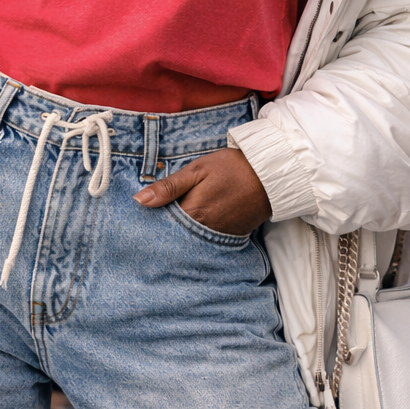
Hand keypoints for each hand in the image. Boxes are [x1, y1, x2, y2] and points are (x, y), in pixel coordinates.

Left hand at [134, 148, 270, 236]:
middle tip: (152, 222)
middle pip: (174, 237)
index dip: (149, 221)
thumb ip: (169, 187)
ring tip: (172, 223)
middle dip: (162, 230)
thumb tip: (139, 201)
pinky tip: (193, 225)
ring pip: (189, 240)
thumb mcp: (197, 170)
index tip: (140, 217)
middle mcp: (204, 231)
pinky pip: (206, 241)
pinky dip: (197, 235)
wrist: (270, 174)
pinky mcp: (230, 237)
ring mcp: (219, 236)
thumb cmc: (232, 167)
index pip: (160, 226)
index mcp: (192, 213)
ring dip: (179, 234)